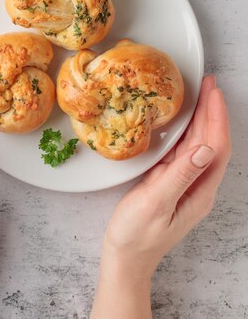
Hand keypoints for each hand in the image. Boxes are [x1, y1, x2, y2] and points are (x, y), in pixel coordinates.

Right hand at [91, 76, 230, 318]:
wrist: (124, 258)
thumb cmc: (137, 235)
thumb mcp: (156, 203)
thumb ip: (180, 175)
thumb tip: (203, 148)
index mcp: (199, 191)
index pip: (216, 147)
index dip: (216, 117)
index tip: (213, 92)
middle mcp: (197, 185)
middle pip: (211, 142)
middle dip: (212, 111)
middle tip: (208, 84)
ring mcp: (184, 183)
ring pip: (198, 144)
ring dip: (200, 118)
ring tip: (199, 94)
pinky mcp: (170, 182)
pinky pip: (182, 151)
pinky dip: (184, 131)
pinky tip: (180, 120)